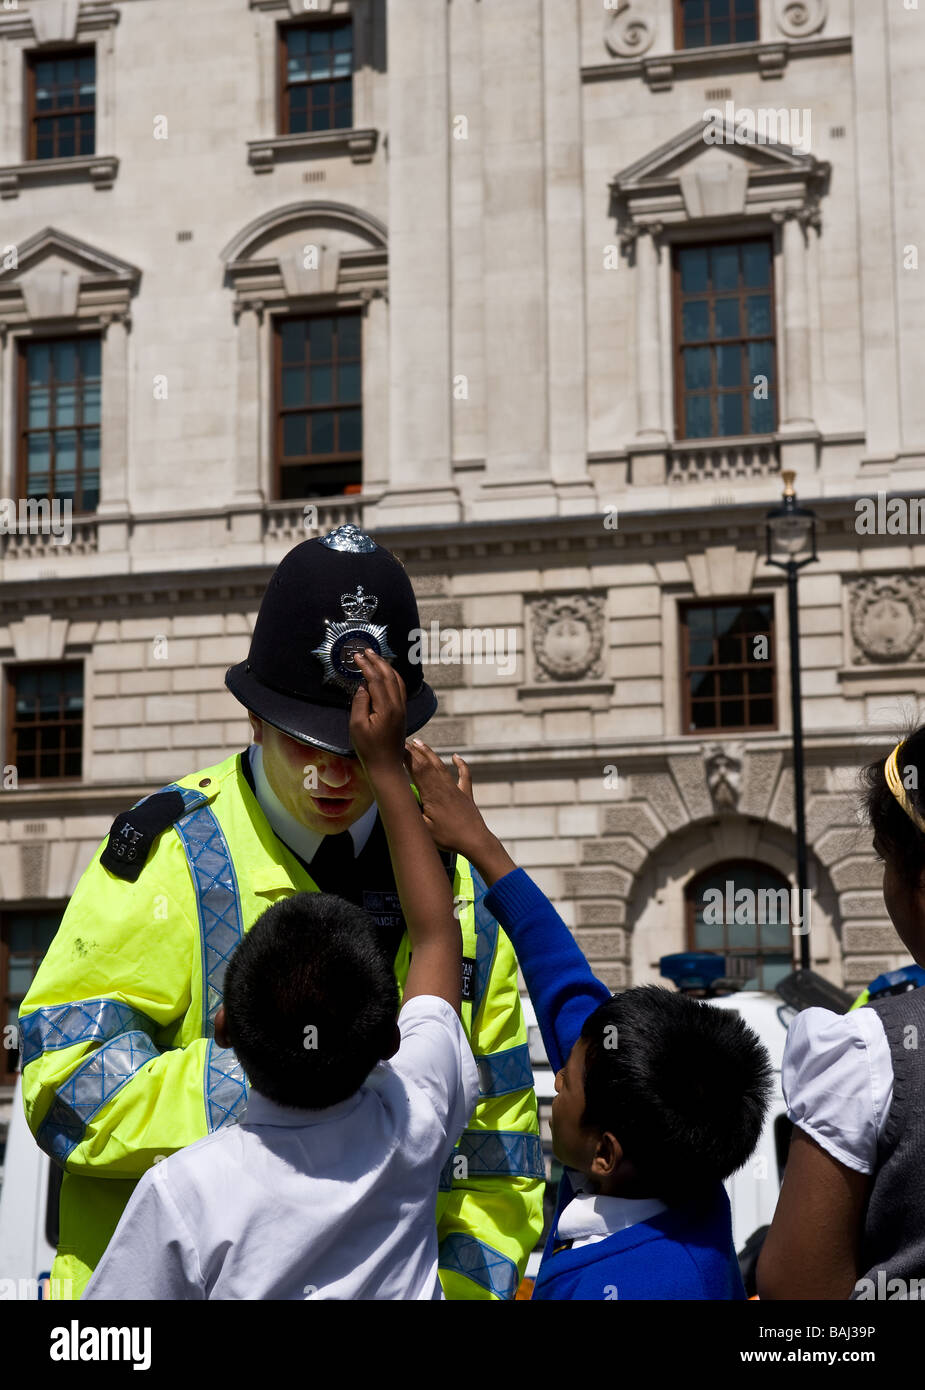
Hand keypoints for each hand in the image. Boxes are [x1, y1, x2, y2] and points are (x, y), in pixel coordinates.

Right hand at [349, 650, 407, 776]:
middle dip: (378, 661)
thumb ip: (360, 703)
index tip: (357, 656)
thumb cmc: (369, 749)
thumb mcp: (357, 726)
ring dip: (387, 667)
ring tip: (376, 658)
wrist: (386, 766)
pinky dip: (393, 677)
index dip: (366, 666)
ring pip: (397, 681)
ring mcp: (402, 709)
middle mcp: (397, 705)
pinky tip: (386, 675)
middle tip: (367, 651)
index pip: (376, 679)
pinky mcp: (402, 713)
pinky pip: (400, 688)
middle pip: (389, 676)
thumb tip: (363, 686)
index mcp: (386, 707)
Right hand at [404, 739, 488, 856]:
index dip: (406, 756)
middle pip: (427, 764)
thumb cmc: (448, 838)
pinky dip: (461, 764)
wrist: (475, 841)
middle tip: (403, 740)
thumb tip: (399, 799)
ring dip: (430, 753)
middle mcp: (443, 787)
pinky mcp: (466, 794)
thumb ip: (412, 811)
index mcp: (431, 794)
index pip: (416, 769)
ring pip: (441, 766)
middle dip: (414, 751)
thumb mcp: (424, 829)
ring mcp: (456, 789)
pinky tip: (457, 756)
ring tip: (419, 743)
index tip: (396, 746)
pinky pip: (464, 775)